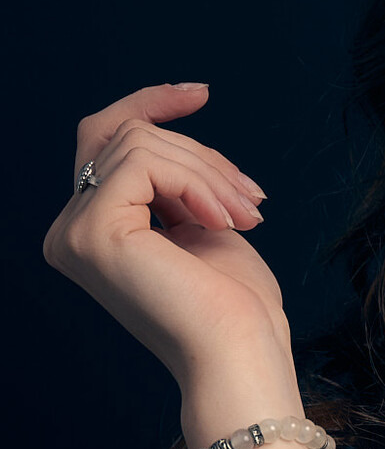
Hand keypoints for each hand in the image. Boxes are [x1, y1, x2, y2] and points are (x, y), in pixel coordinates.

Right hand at [42, 82, 288, 385]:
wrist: (240, 355)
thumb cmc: (233, 305)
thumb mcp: (200, 222)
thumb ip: (171, 179)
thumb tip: (161, 123)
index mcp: (91, 231)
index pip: (104, 140)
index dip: (147, 105)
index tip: (199, 93)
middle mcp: (69, 231)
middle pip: (126, 136)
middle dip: (202, 155)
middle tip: (252, 200)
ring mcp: (75, 232)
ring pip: (140, 143)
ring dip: (209, 172)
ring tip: (247, 214)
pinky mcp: (94, 231)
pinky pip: (145, 162)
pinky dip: (196, 182)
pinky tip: (222, 221)